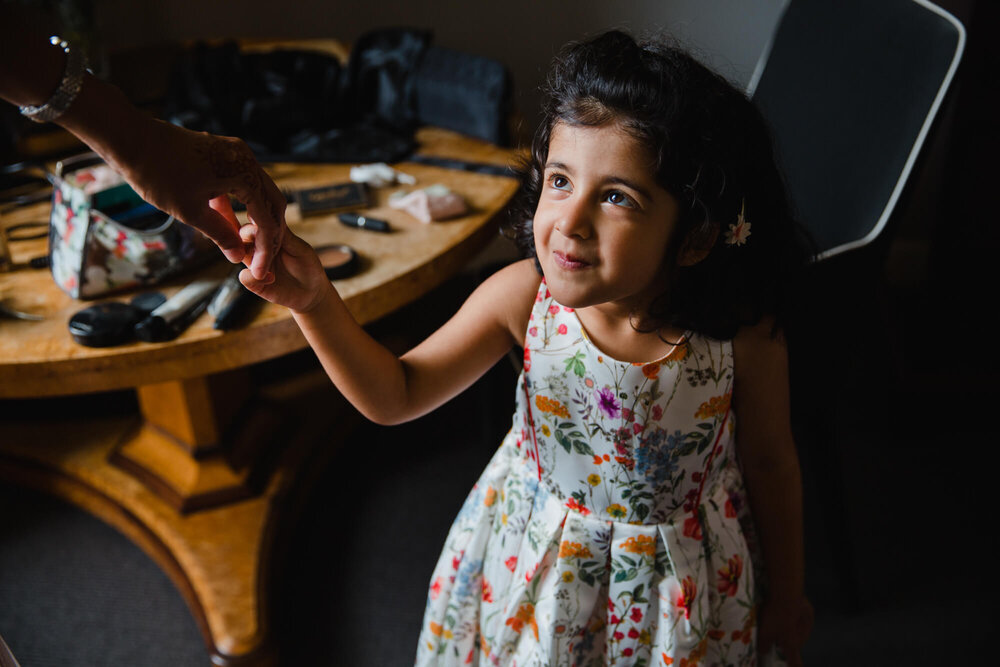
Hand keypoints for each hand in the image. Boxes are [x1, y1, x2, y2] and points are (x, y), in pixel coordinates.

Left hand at [110, 116, 286, 280]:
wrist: (130, 138)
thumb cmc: (157, 172)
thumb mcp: (190, 211)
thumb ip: (220, 234)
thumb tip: (238, 256)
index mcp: (244, 173)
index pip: (266, 218)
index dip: (264, 248)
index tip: (258, 269)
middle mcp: (246, 159)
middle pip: (272, 203)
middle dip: (268, 233)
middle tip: (259, 257)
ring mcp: (235, 153)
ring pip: (258, 192)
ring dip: (255, 219)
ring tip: (245, 244)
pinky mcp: (222, 153)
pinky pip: (242, 182)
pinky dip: (241, 205)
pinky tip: (229, 223)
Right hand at [236, 222, 332, 313]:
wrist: (313, 292)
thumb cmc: (308, 266)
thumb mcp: (299, 248)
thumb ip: (283, 234)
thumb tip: (270, 213)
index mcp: (269, 237)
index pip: (256, 222)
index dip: (256, 218)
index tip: (261, 218)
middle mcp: (258, 249)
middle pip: (242, 235)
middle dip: (247, 234)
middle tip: (258, 239)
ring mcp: (255, 266)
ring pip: (239, 254)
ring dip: (247, 254)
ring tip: (263, 261)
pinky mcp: (256, 284)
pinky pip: (244, 277)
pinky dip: (253, 277)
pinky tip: (270, 278)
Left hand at [758, 596, 812, 666]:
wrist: (787, 594)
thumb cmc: (775, 617)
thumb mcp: (764, 633)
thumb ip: (764, 645)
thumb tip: (764, 652)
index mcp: (792, 645)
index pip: (795, 662)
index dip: (794, 666)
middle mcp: (803, 637)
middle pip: (795, 643)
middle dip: (786, 640)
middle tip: (774, 632)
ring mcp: (807, 625)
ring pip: (798, 629)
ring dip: (791, 626)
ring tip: (778, 616)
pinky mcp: (809, 612)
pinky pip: (801, 617)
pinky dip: (794, 614)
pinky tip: (785, 607)